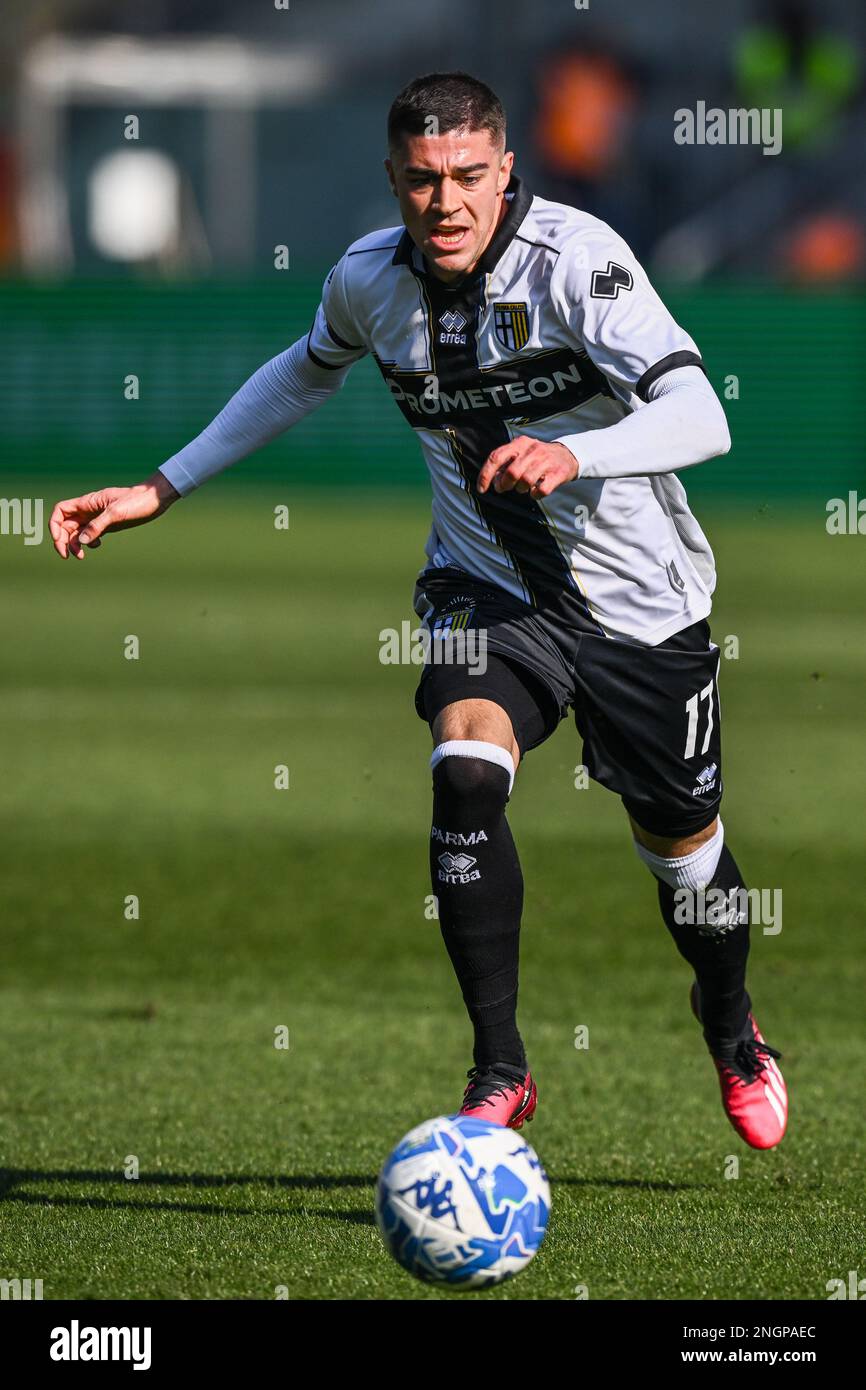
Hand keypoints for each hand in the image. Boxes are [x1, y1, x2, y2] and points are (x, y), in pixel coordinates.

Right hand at [49, 471, 180, 558]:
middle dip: (63, 540)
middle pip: (66, 525)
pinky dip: (88, 543)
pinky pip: (90, 535)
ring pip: (77, 532)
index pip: (61, 511)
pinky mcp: (107, 525)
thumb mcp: (116, 513)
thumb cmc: (136, 502)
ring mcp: (97, 518)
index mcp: (87, 503)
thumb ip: (97, 526)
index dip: (55, 525)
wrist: (154, 500)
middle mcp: (89, 510)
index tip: (59, 539)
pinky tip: (97, 546)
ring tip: (80, 556)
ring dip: (74, 545)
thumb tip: (80, 541)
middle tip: (66, 556)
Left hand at [476, 436, 578, 498]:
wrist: (567, 455)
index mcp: (519, 443)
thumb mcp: (520, 455)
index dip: (486, 475)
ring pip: (526, 481)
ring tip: (523, 488)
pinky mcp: (558, 473)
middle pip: (511, 472)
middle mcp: (533, 449)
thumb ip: (504, 466)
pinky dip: (535, 495)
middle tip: (505, 488)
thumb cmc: (537, 458)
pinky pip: (541, 490)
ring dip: (520, 489)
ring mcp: (546, 461)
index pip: (496, 457)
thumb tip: (493, 482)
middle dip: (504, 484)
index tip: (481, 489)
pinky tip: (535, 492)